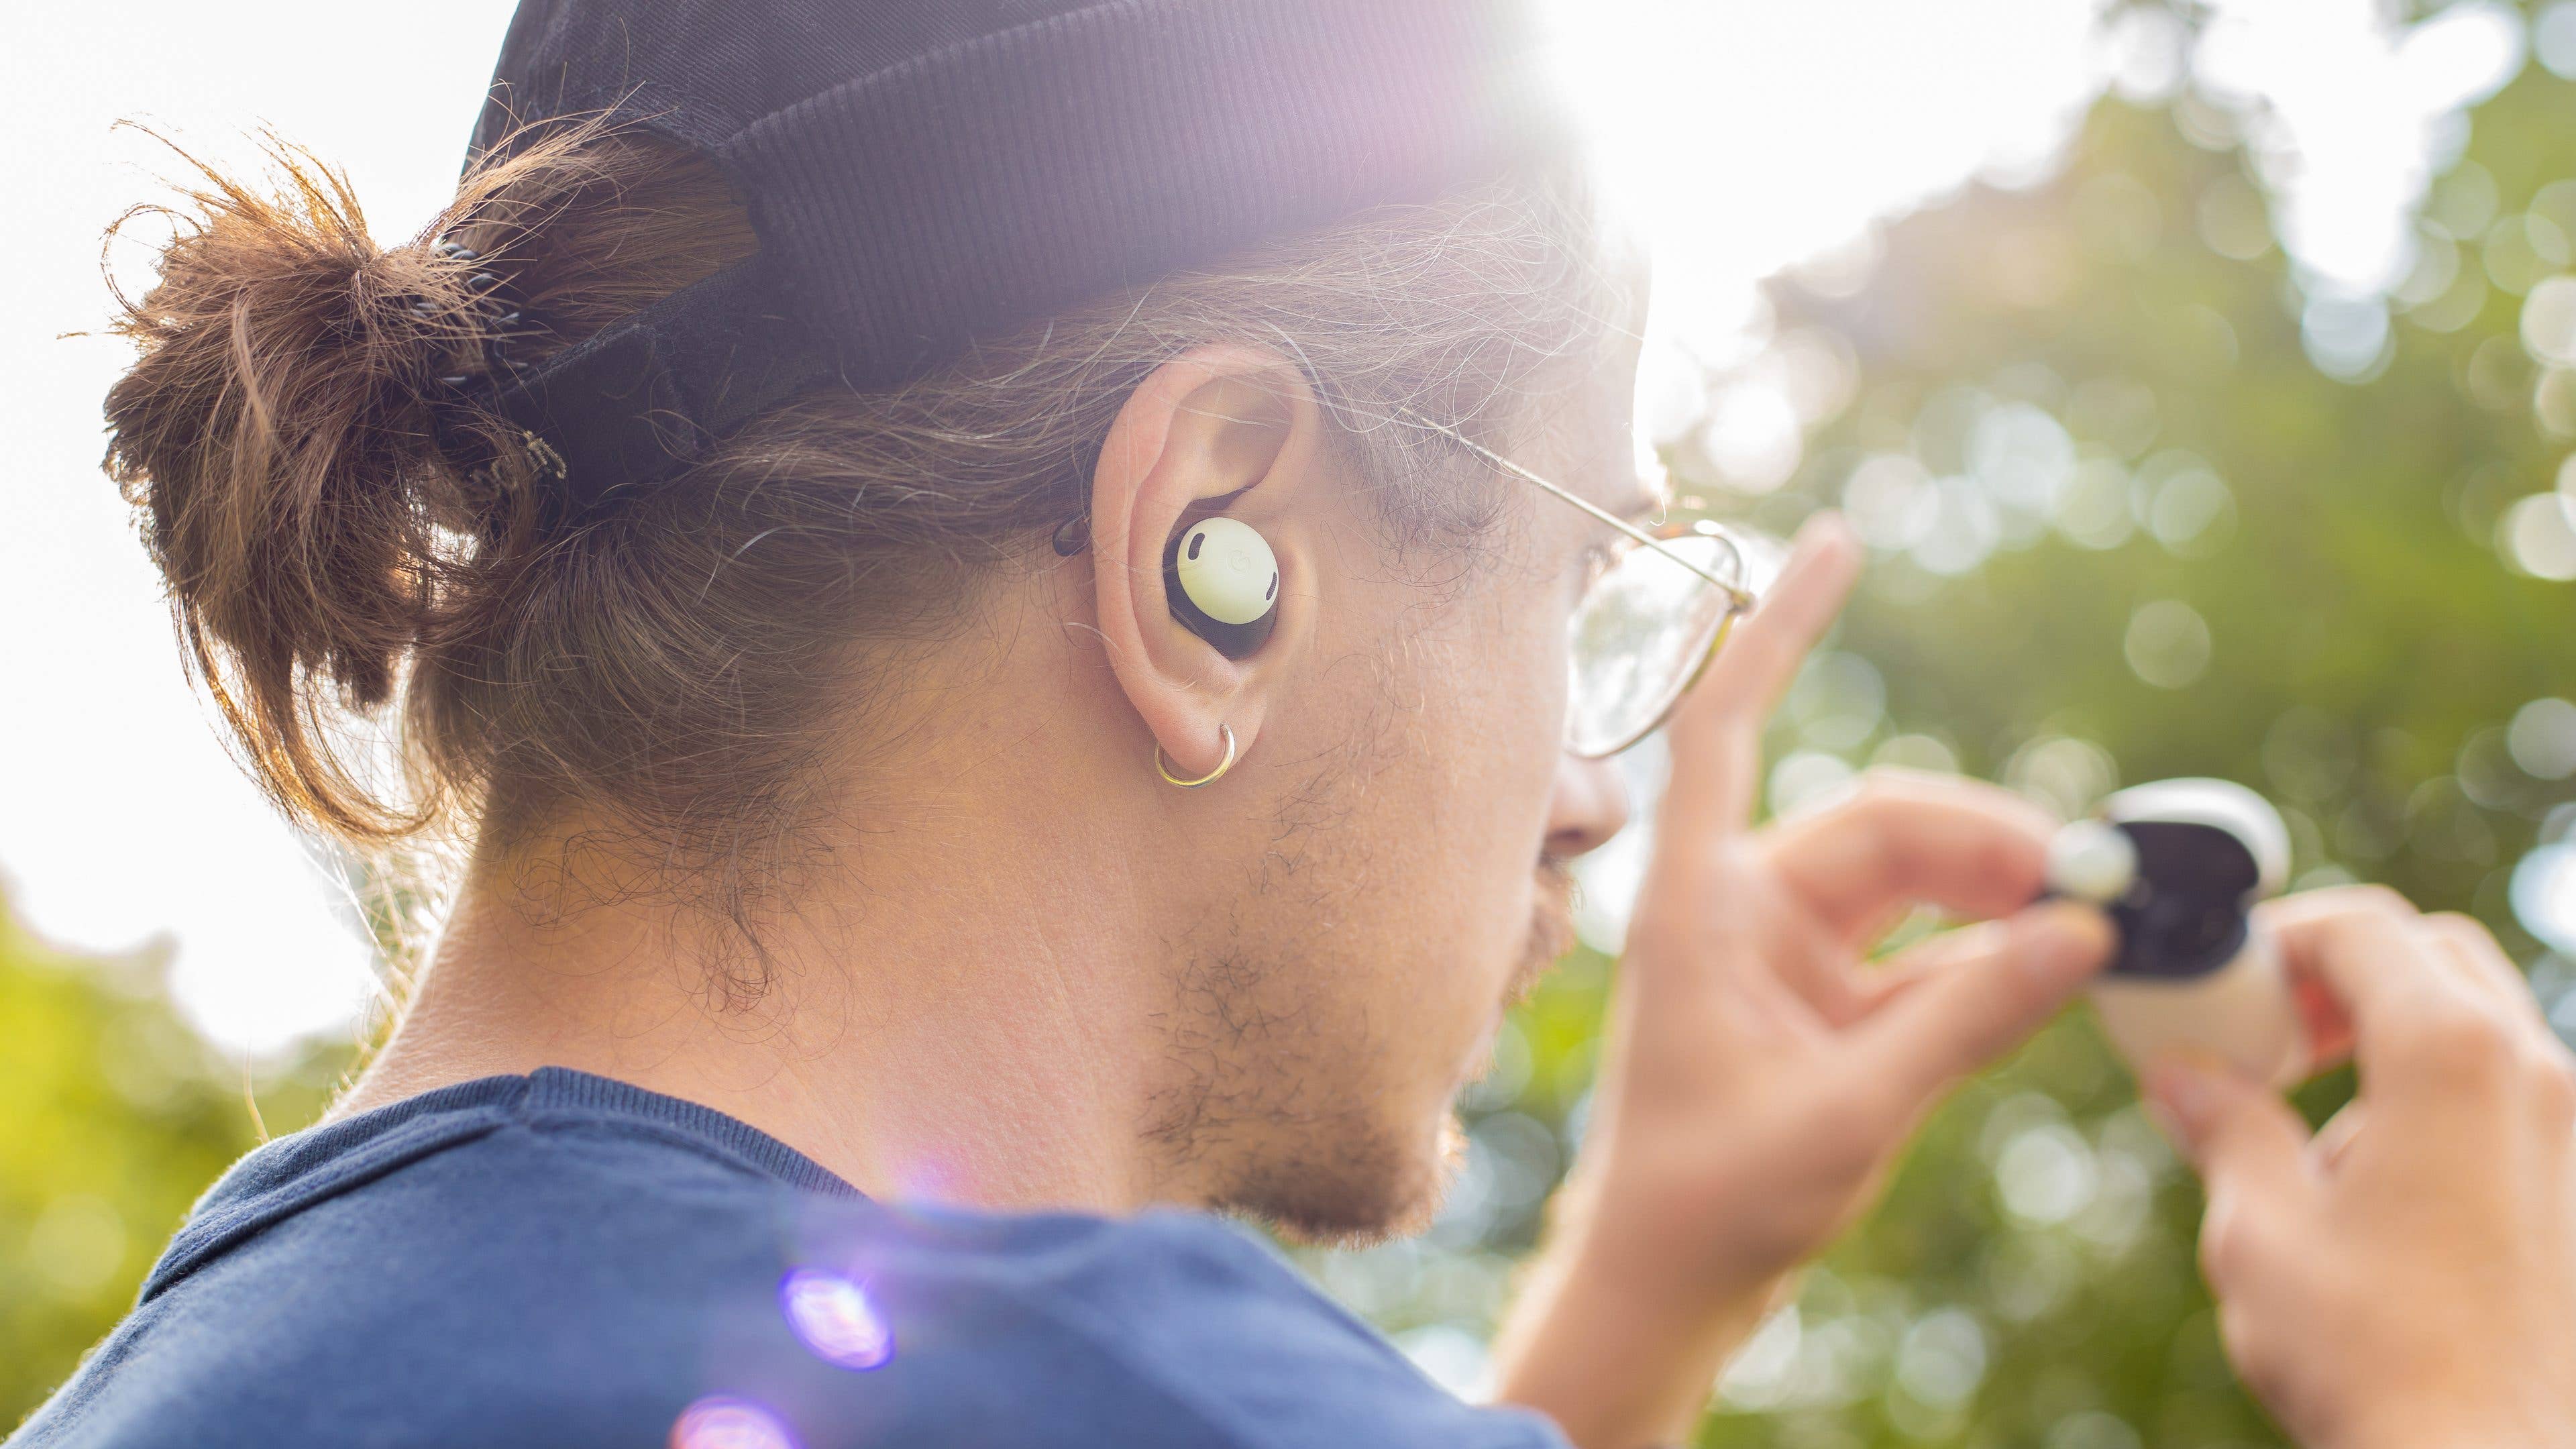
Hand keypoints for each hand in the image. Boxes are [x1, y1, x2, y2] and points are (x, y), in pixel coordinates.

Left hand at [1493, 515, 2114, 1446]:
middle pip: (1881, 824)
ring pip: (1914, 879)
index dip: (1779, 627)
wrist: (1667, 1289)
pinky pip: (1929, 948)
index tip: (1836, 540)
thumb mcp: (1845, 1114)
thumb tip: (2079, 933)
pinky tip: (2062, 964)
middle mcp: (1743, 908)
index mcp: (1700, 905)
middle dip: (1988, 839)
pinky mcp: (1830, 1004)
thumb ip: (1964, 1019)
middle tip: (2090, 886)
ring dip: (2002, 890)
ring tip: (2093, 923)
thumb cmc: (1709, 1205)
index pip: (1729, 727)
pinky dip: (1995, 951)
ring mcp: (1789, 954)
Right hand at [2144, 888, 2575, 1448]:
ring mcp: (2571, 1130)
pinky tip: (2373, 1171)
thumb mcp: (2261, 1229)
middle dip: (2341, 969)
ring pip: (2479, 1017)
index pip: (2362, 927)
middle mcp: (2532, 1072)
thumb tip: (2180, 1073)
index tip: (2220, 985)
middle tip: (2268, 1027)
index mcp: (2450, 1056)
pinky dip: (2435, 1086)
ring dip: (2390, 1026)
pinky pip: (2506, 1089)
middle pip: (2433, 953)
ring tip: (2309, 1106)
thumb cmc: (2374, 1352)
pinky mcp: (2575, 1185)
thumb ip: (2224, 1126)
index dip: (2277, 936)